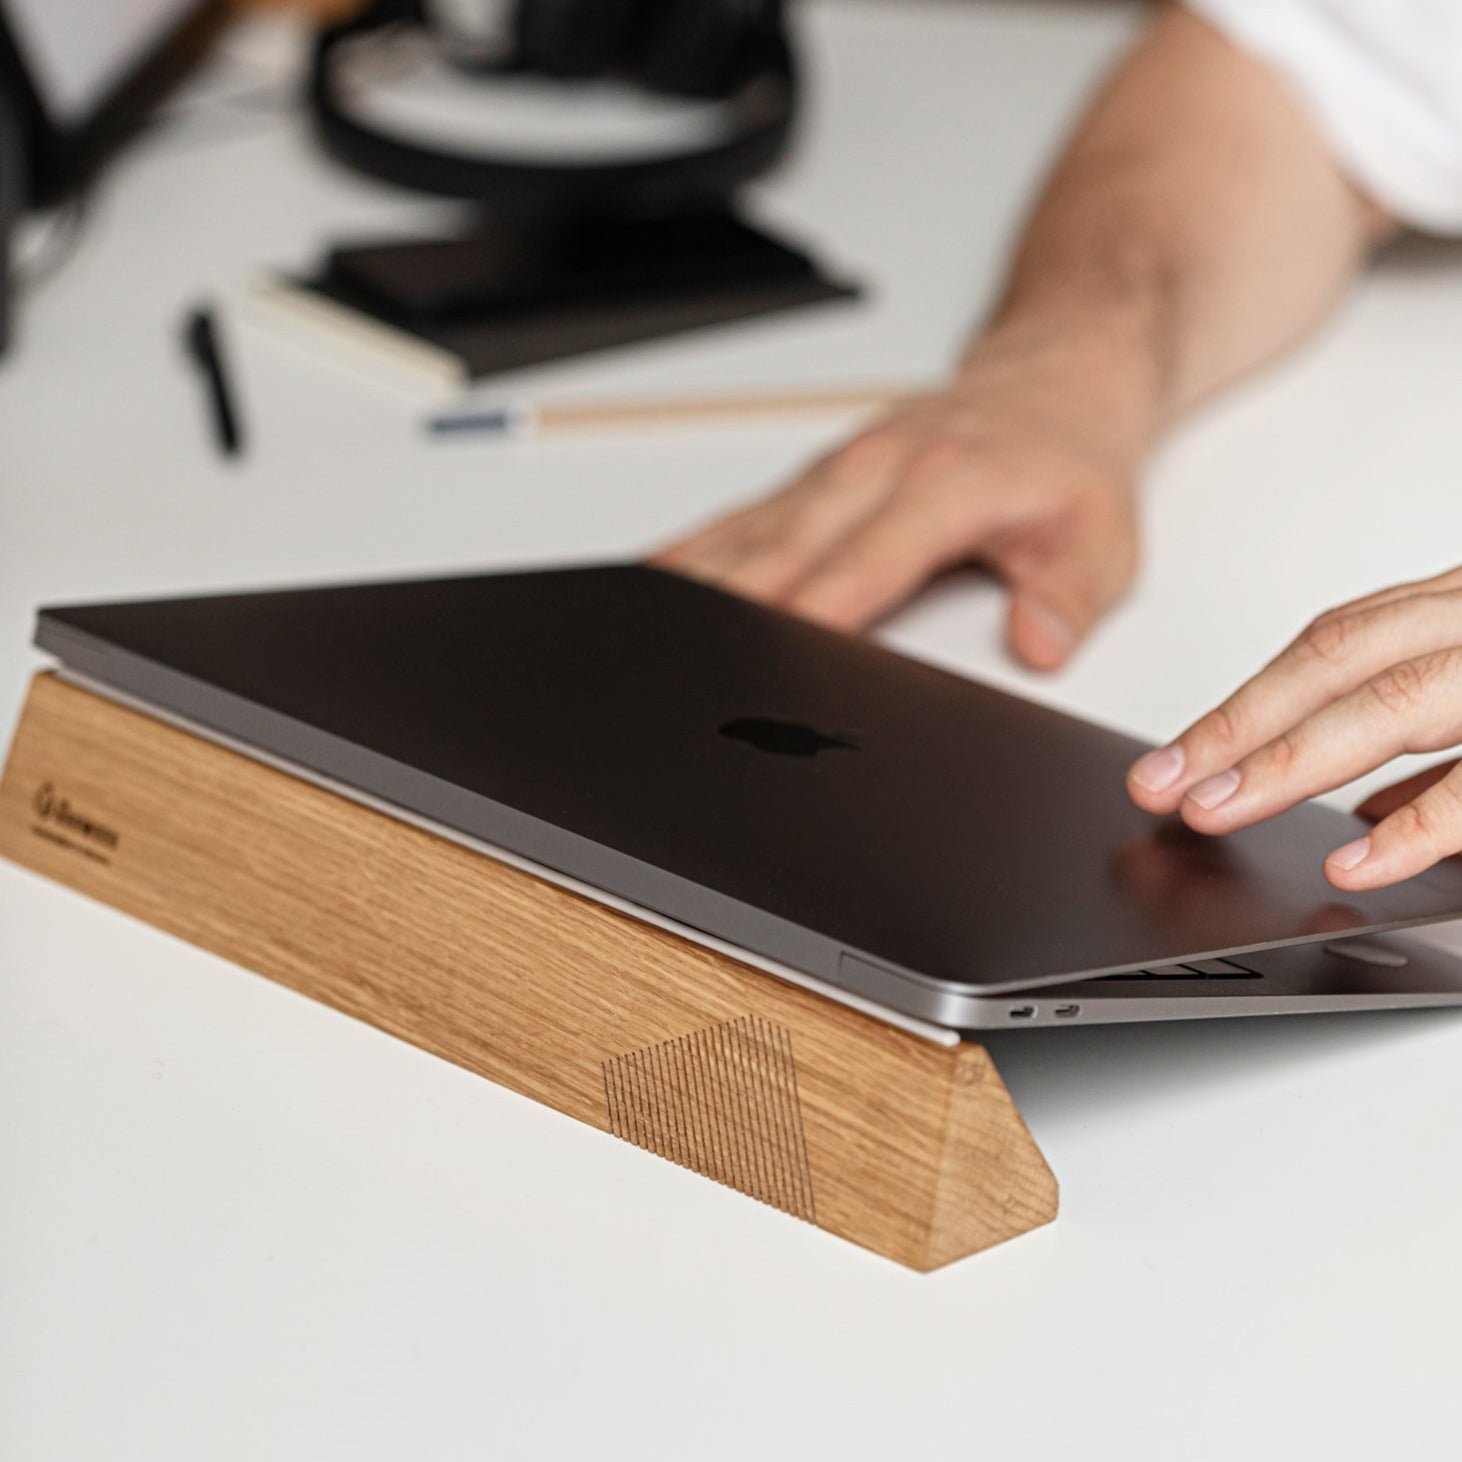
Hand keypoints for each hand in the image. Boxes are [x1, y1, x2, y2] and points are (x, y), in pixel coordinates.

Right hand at [652, 326, 1150, 670]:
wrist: (1050, 379)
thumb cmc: (1066, 460)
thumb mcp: (1106, 536)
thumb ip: (1071, 597)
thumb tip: (1037, 645)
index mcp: (942, 485)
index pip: (861, 567)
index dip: (813, 619)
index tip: (768, 668)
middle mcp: (873, 472)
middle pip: (779, 554)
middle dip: (725, 619)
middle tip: (676, 674)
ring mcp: (833, 474)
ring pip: (743, 534)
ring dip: (690, 587)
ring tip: (636, 637)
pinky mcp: (812, 482)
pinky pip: (736, 519)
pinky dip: (690, 555)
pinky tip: (649, 584)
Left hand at [1127, 565, 1461, 889]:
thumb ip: (1429, 736)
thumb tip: (1365, 806)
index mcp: (1458, 612)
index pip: (1331, 647)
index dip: (1243, 704)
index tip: (1171, 761)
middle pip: (1339, 662)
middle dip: (1237, 727)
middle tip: (1163, 786)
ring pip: (1393, 702)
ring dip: (1289, 762)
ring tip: (1214, 811)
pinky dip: (1413, 828)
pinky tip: (1350, 863)